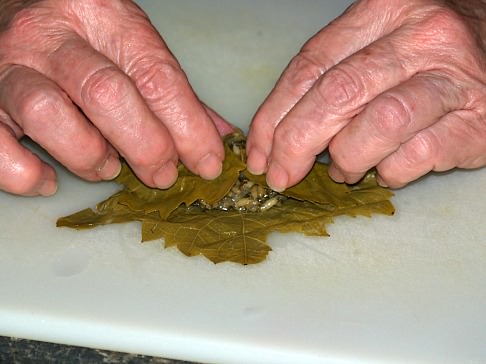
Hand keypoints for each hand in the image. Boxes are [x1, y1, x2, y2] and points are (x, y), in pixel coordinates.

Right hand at [0, 0, 230, 195]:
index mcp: (103, 16)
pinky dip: (23, 172)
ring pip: (48, 114)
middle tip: (161, 172)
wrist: (15, 8)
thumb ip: (173, 92)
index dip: (189, 127)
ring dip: (88, 156)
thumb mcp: (132, 45)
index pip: (156, 76)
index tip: (208, 161)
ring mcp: (10, 67)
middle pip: (106, 94)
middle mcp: (51, 36)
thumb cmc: (83, 32)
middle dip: (146, 145)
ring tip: (106, 167)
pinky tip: (49, 178)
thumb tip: (218, 137)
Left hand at [246, 0, 485, 189]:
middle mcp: (422, 38)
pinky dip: (388, 172)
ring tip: (343, 170)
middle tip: (282, 175)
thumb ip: (330, 76)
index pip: (311, 65)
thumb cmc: (424, 55)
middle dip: (297, 143)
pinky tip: (385, 168)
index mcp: (384, 10)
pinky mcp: (477, 123)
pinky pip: (415, 156)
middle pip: (338, 94)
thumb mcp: (375, 46)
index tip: (259, 152)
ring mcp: (454, 80)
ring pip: (379, 125)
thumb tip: (279, 136)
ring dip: (347, 159)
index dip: (274, 115)